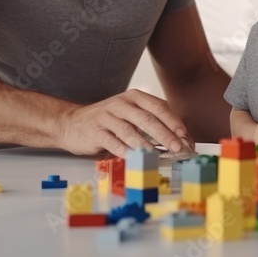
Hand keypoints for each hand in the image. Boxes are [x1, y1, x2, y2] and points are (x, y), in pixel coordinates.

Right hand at [58, 89, 192, 157]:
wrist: (72, 123)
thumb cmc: (108, 121)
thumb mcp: (130, 115)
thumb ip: (151, 124)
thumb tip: (178, 140)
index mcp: (134, 97)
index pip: (159, 107)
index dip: (174, 122)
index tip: (185, 137)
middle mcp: (122, 104)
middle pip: (148, 119)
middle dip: (165, 135)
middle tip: (178, 148)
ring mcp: (107, 117)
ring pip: (131, 131)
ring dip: (147, 145)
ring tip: (159, 156)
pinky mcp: (95, 131)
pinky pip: (113, 142)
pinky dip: (125, 151)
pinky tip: (135, 159)